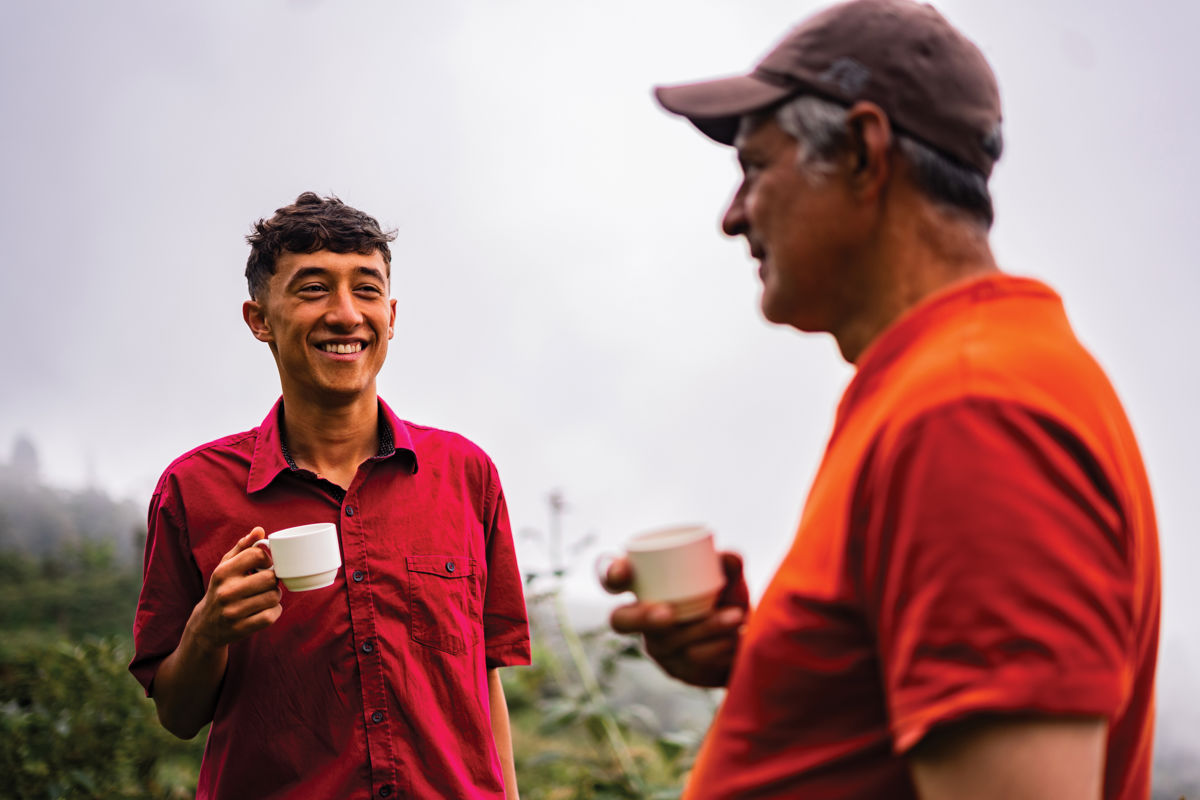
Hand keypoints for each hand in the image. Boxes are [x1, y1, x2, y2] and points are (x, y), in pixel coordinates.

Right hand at [184, 527, 282, 653]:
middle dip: (273, 580)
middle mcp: (226, 591)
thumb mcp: (226, 566)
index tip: (264, 566)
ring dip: (274, 596)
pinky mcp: (240, 628)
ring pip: (273, 597)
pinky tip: (265, 609)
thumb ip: (243, 547)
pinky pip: (270, 616)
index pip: (257, 555)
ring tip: (265, 596)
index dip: (267, 559)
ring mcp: (232, 612)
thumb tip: (259, 530)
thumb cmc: (222, 589)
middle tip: (267, 583)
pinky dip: (274, 612)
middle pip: (270, 578)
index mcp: (222, 572)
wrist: (205, 626)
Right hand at [603, 551, 748, 687]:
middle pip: (620, 620)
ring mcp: (656, 647)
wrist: (750, 642)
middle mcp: (640, 618)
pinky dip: (719, 647)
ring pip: (669, 640)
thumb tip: (727, 557)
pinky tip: (737, 639)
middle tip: (668, 613)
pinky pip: (692, 661)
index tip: (623, 572)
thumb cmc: (727, 600)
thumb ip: (729, 565)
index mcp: (644, 587)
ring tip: (736, 615)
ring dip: (705, 627)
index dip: (609, 575)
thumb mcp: (730, 581)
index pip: (611, 580)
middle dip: (641, 617)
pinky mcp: (676, 671)